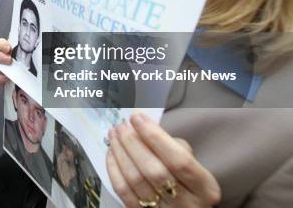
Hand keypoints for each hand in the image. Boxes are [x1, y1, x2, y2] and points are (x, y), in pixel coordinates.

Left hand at [106, 113, 220, 207]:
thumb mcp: (193, 165)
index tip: (138, 118)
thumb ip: (174, 147)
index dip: (155, 137)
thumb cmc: (187, 181)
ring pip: (135, 180)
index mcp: (205, 189)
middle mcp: (186, 204)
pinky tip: (111, 152)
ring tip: (114, 135)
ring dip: (120, 153)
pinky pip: (123, 191)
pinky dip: (113, 168)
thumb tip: (144, 128)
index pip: (179, 160)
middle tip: (122, 125)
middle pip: (154, 170)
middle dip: (133, 143)